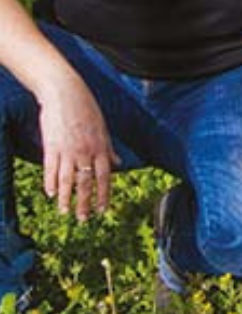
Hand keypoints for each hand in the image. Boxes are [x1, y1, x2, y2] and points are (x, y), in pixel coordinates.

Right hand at [37, 75, 118, 221]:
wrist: (65, 93)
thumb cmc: (86, 108)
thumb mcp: (103, 127)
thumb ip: (109, 148)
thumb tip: (119, 163)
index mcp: (100, 146)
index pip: (105, 176)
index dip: (104, 194)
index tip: (103, 210)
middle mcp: (85, 151)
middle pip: (86, 182)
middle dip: (85, 203)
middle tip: (84, 219)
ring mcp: (67, 149)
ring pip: (67, 180)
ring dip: (66, 198)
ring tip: (65, 212)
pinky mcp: (51, 146)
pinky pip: (51, 169)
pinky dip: (50, 182)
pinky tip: (50, 194)